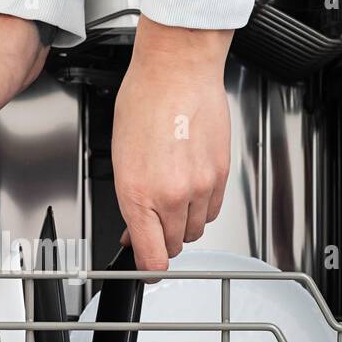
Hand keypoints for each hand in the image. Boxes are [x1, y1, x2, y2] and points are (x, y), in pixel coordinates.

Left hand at [111, 15, 231, 272]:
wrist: (177, 71)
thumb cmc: (144, 102)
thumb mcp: (121, 156)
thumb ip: (130, 199)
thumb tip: (133, 226)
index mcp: (138, 193)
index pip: (151, 256)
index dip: (147, 269)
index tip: (145, 270)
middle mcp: (172, 195)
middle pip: (173, 245)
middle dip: (161, 240)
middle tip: (150, 225)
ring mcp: (200, 186)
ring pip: (195, 230)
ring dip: (182, 224)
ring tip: (171, 198)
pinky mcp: (221, 175)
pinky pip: (213, 210)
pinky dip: (202, 207)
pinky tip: (190, 186)